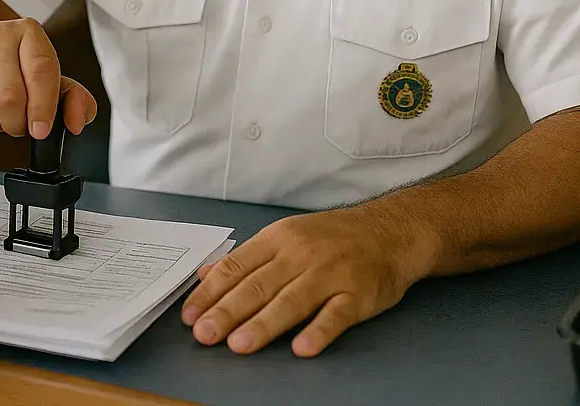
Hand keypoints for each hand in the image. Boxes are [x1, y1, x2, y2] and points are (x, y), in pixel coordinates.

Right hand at [0, 18, 96, 139]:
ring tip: (0, 117)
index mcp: (28, 31)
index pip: (40, 71)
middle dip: (17, 123)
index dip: (43, 107)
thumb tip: (77, 122)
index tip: (41, 130)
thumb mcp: (51, 80)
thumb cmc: (17, 70)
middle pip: (9, 96)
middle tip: (20, 124)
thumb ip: (74, 100)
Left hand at [181, 205, 435, 356]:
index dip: (210, 293)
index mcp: (277, 239)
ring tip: (239, 344)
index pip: (236, 267)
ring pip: (292, 301)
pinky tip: (302, 348)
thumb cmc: (331, 237)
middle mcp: (300, 254)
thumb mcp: (284, 236)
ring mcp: (330, 274)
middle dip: (228, 312)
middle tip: (205, 335)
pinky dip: (319, 331)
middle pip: (258, 286)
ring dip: (264, 324)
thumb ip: (246, 258)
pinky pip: (336, 315)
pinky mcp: (358, 294)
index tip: (189, 316)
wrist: (390, 231)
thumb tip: (206, 275)